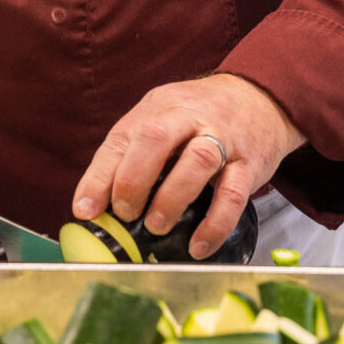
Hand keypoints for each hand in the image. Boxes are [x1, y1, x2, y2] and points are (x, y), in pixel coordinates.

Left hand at [72, 73, 303, 258]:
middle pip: (156, 138)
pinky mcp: (250, 163)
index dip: (99, 177)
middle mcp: (188, 117)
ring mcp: (223, 137)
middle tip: (126, 214)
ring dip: (172, 198)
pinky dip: (215, 223)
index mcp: (158, 108)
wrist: (258, 99)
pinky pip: (234, 194)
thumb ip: (130, 156)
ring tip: (157, 227)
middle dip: (134, 180)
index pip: (121, 139)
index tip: (85, 210)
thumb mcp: (160, 121)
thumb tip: (94, 205)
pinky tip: (198, 245)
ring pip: (199, 160)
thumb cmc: (198, 117)